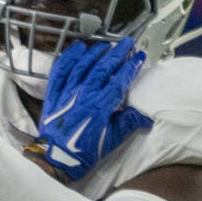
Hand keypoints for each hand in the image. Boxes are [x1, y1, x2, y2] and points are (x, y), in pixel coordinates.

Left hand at [39, 38, 152, 180]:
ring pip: (82, 65)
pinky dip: (68, 58)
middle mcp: (84, 95)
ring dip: (95, 52)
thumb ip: (128, 123)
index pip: (119, 80)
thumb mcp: (112, 140)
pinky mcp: (54, 94)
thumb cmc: (85, 151)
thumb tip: (147, 115)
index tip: (139, 56)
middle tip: (126, 42)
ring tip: (105, 44)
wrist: (56, 158)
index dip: (130, 66)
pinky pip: (60, 71)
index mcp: (100, 106)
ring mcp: (67, 92)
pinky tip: (77, 48)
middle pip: (102, 68)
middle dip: (116, 53)